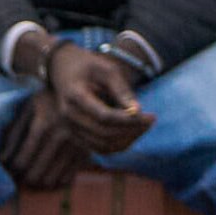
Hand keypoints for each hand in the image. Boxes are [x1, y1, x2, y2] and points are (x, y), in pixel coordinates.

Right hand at [46, 38, 151, 155]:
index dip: (128, 119)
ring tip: (144, 126)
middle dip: (132, 130)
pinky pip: (100, 148)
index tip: (150, 116)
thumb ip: (121, 90)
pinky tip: (133, 132)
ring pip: (103, 145)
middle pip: (104, 133)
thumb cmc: (89, 66)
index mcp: (74, 96)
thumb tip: (137, 111)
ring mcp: (70, 128)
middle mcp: (69, 116)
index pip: (103, 116)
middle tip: (151, 120)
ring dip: (127, 140)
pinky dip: (119, 144)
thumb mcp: (107, 69)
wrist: (63, 70)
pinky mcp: (77, 135)